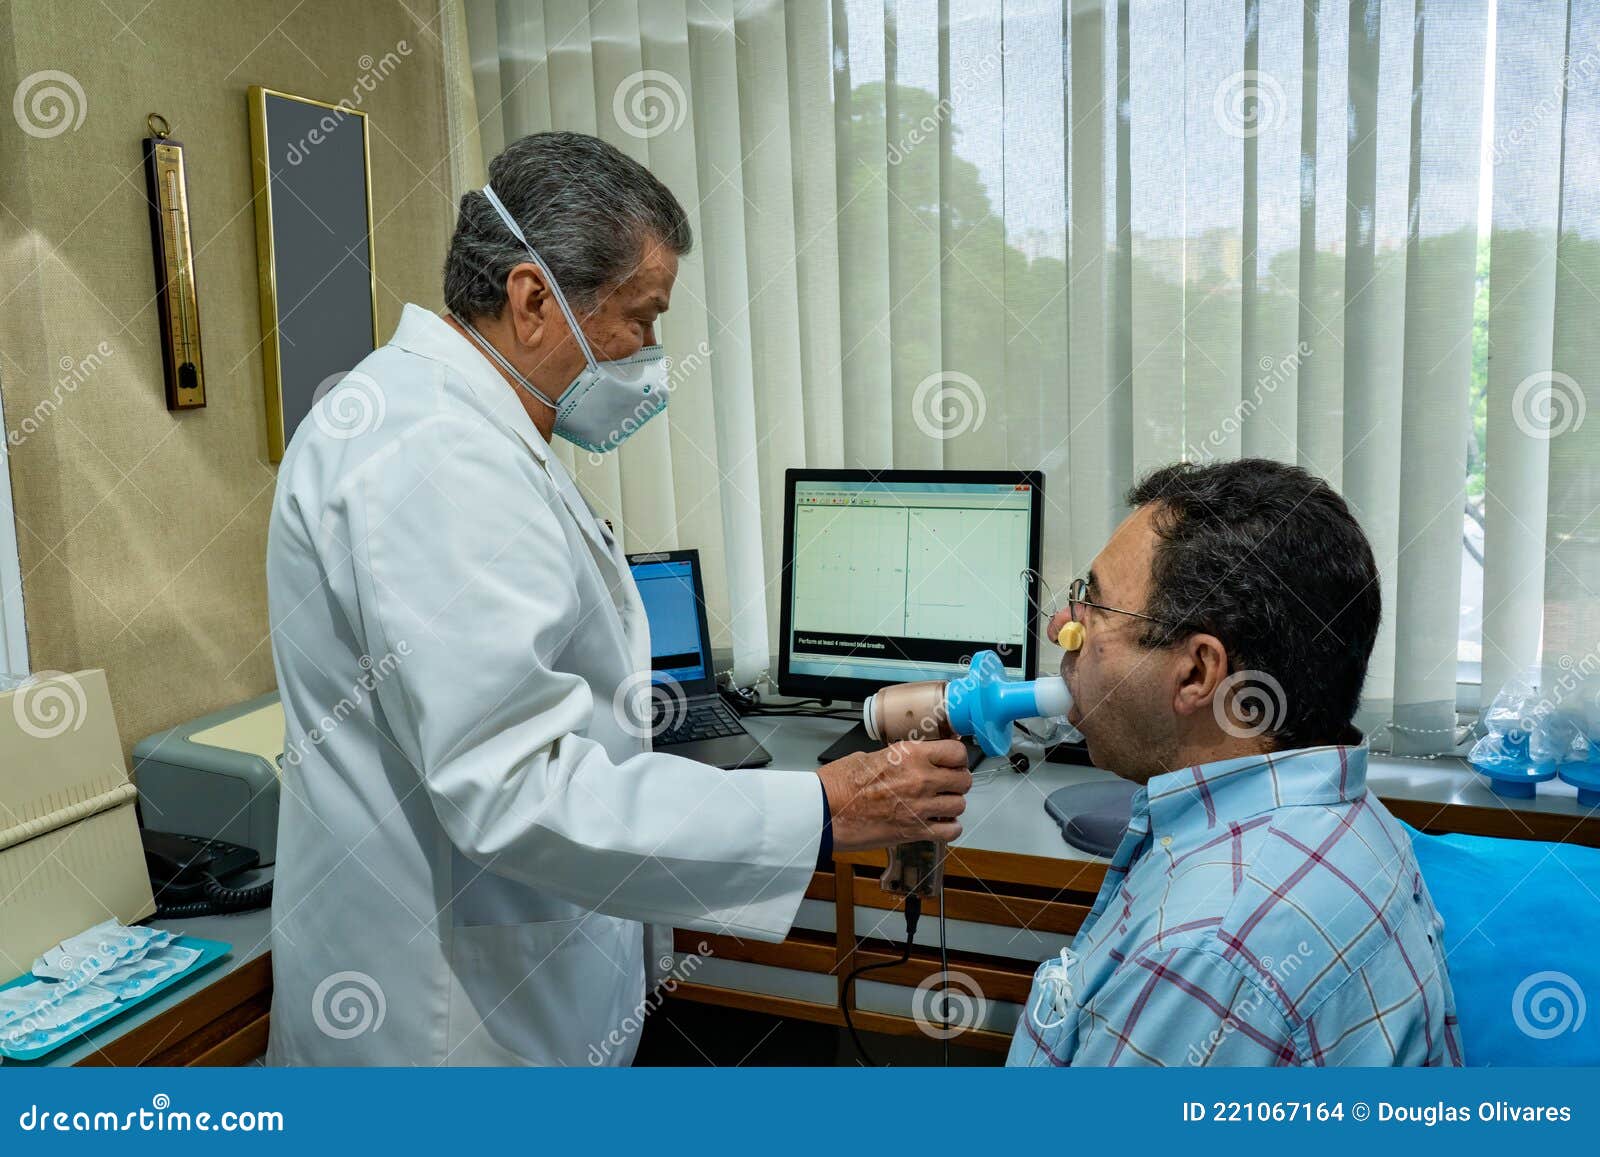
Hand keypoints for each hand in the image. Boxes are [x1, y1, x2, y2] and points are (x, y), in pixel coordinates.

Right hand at [818, 739, 971, 852]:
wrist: (825, 810)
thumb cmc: (839, 783)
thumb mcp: (870, 756)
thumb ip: (898, 759)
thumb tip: (910, 760)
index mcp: (910, 754)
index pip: (957, 752)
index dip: (957, 758)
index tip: (953, 762)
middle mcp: (921, 778)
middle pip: (964, 779)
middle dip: (957, 782)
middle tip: (947, 785)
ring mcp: (920, 806)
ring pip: (960, 805)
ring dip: (951, 806)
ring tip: (939, 805)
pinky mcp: (915, 831)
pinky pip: (951, 831)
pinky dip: (948, 829)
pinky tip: (937, 824)